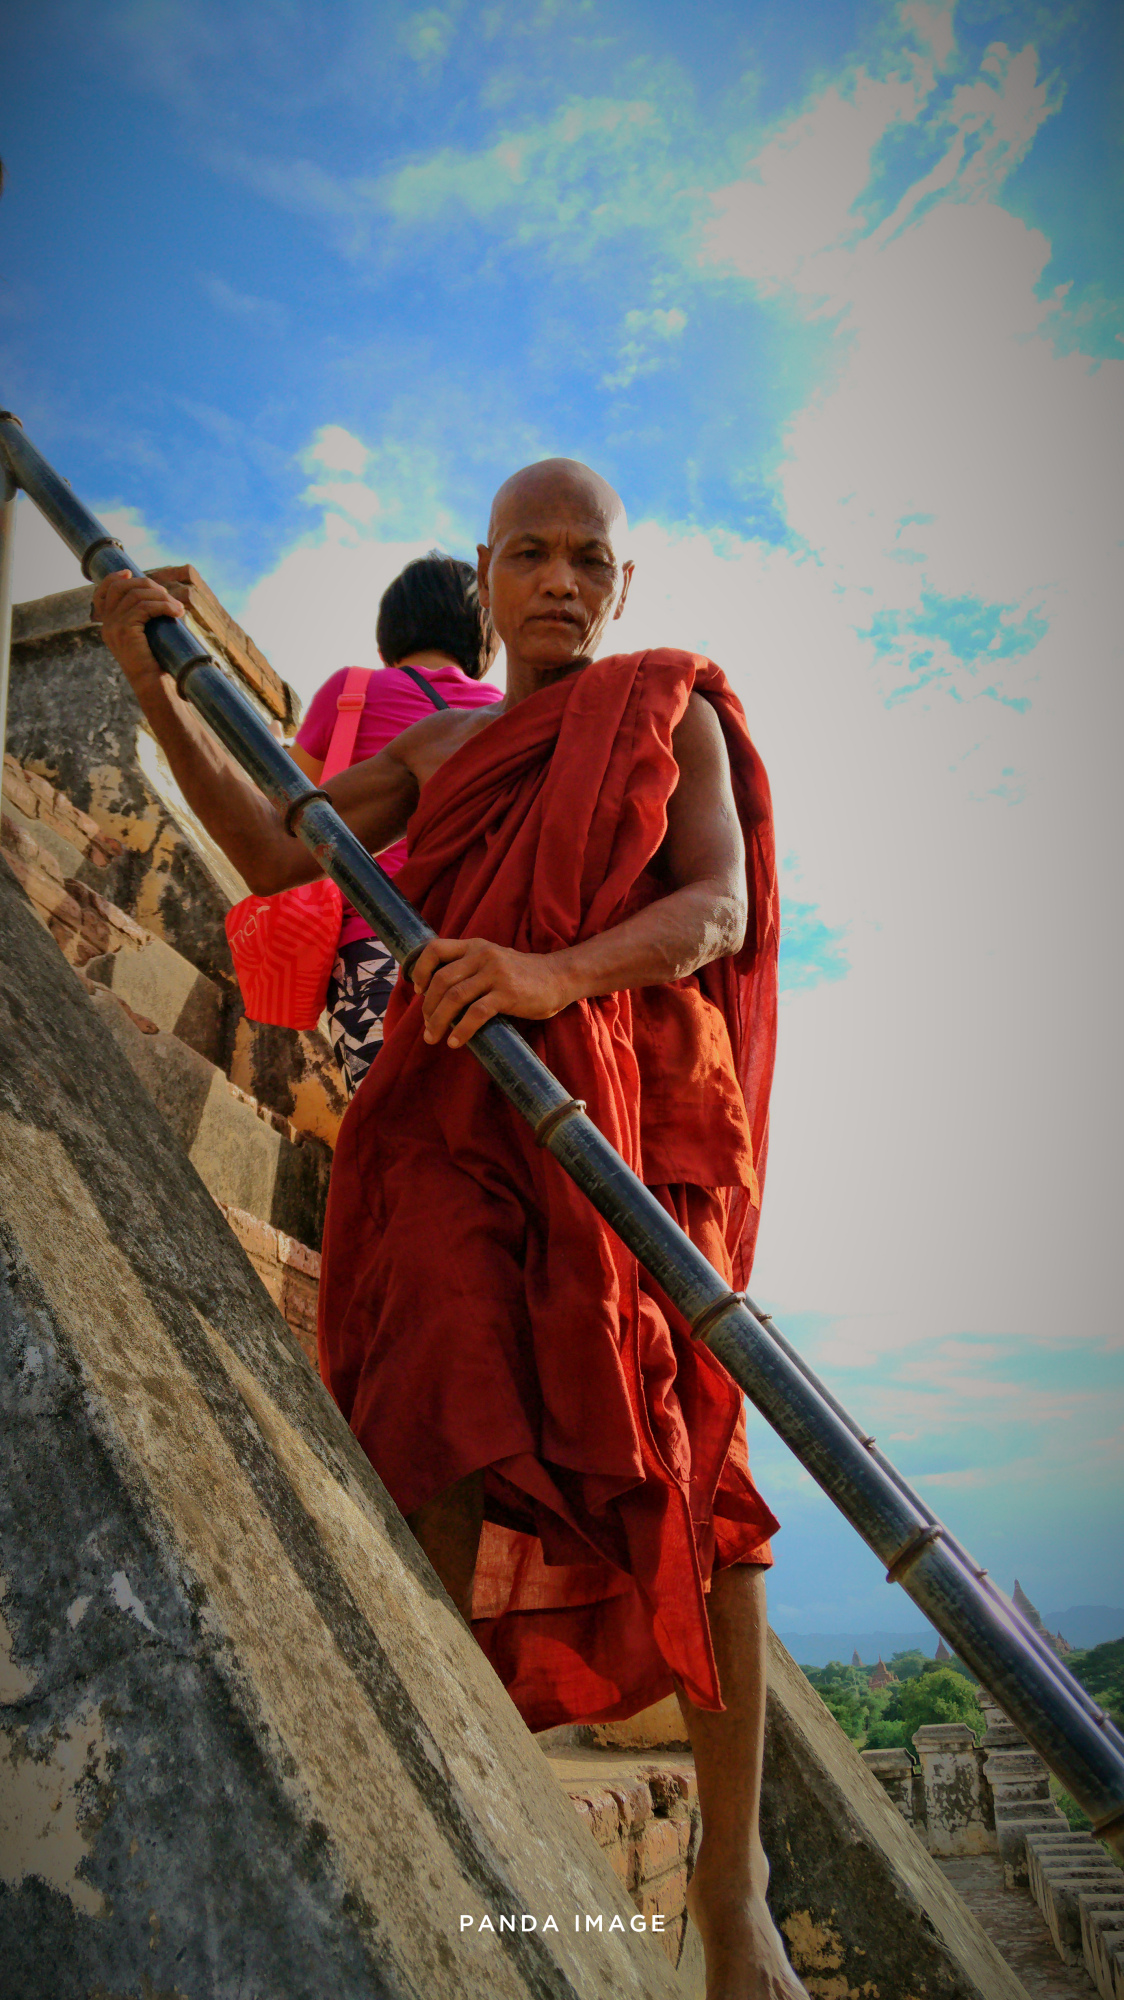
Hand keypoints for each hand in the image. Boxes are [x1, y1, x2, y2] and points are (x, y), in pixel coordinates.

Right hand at [91, 572, 185, 689]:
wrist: (153, 686)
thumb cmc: (155, 665)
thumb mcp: (145, 637)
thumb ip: (143, 620)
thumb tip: (160, 598)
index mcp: (108, 625)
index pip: (102, 593)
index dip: (114, 578)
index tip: (129, 572)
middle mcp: (107, 625)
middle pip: (121, 588)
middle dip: (146, 585)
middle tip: (167, 595)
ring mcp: (114, 627)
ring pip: (136, 595)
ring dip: (161, 597)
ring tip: (178, 608)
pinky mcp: (125, 630)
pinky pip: (145, 607)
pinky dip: (163, 606)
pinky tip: (176, 613)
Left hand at [412, 936, 573, 1047]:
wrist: (559, 977)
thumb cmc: (522, 975)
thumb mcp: (494, 959)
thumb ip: (470, 968)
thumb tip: (438, 994)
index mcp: (475, 946)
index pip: (435, 949)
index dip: (420, 970)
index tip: (418, 991)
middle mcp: (482, 956)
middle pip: (442, 980)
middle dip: (428, 1007)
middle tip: (427, 1026)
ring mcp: (496, 974)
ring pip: (455, 997)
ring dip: (438, 1021)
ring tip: (433, 1038)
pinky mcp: (508, 994)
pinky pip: (477, 1013)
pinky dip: (462, 1030)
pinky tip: (455, 1042)